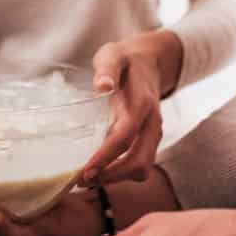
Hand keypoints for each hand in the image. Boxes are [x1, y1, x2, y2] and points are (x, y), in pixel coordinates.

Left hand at [80, 30, 181, 184]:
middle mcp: (152, 123)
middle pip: (139, 162)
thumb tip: (103, 85)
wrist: (151, 61)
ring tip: (87, 178)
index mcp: (142, 104)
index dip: (106, 156)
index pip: (125, 136)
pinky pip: (139, 163)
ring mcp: (153, 133)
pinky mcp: (149, 140)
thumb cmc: (126, 60)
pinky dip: (120, 172)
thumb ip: (107, 69)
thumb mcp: (113, 56)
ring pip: (142, 167)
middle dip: (112, 176)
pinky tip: (99, 170)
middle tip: (82, 179)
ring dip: (116, 178)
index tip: (85, 169)